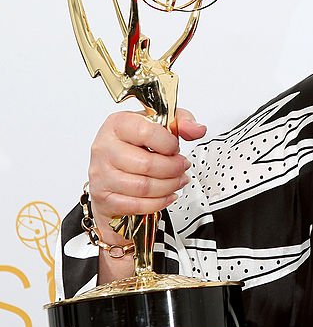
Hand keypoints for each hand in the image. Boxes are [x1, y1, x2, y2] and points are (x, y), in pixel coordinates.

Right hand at [87, 108, 206, 245]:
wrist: (112, 170)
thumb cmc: (136, 145)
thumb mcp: (160, 125)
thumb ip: (182, 122)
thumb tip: (197, 130)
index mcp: (117, 124)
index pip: (146, 132)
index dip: (168, 143)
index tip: (175, 148)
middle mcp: (105, 148)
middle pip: (147, 164)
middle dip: (173, 168)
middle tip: (183, 167)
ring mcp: (101, 174)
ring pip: (144, 187)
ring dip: (169, 186)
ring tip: (178, 180)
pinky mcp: (104, 197)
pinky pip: (136, 205)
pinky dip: (159, 202)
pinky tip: (167, 195)